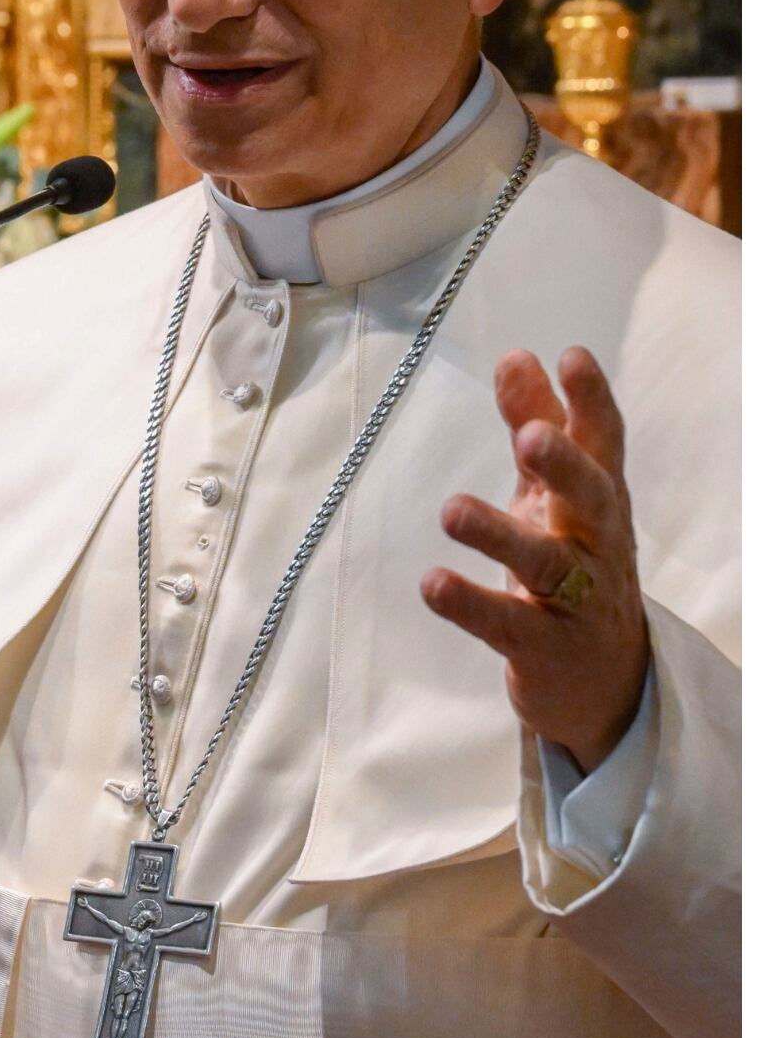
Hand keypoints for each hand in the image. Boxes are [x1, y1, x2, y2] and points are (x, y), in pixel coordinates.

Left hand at [422, 346, 649, 772]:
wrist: (605, 681)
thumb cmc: (575, 565)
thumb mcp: (555, 494)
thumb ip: (537, 424)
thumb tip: (518, 356)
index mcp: (597, 501)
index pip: (603, 445)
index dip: (591, 402)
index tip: (572, 356)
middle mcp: (595, 544)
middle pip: (590, 500)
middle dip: (566, 467)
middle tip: (533, 438)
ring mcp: (574, 599)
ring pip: (546, 563)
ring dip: (500, 535)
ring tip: (452, 510)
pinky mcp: (543, 647)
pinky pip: (507, 624)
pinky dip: (470, 604)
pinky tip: (433, 584)